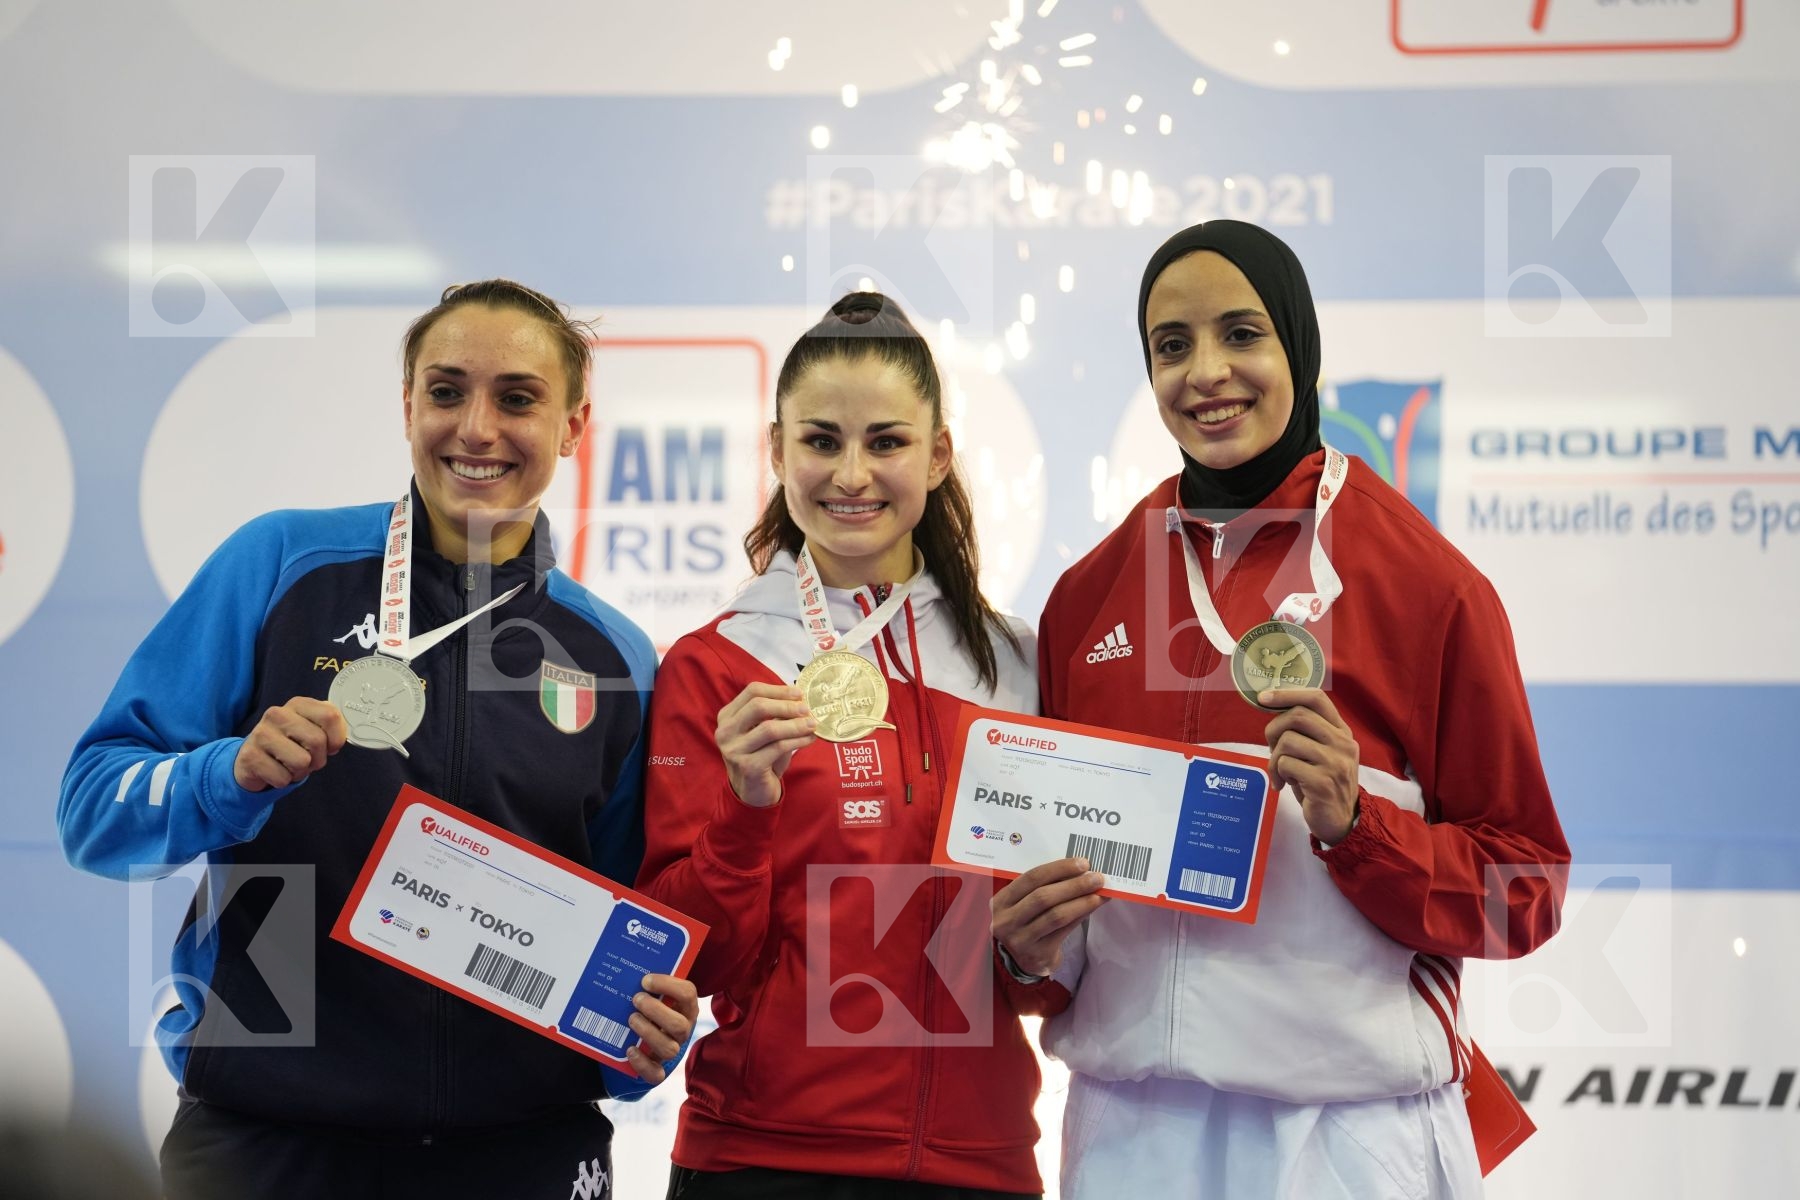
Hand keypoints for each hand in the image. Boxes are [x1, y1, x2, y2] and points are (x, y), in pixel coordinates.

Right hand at [232, 697, 348, 790]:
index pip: (330, 716)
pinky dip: (283, 780)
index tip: (331, 746)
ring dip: (300, 772)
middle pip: (317, 740)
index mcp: (298, 704)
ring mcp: (261, 734)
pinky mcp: (249, 756)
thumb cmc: (290, 744)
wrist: (253, 759)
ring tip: (289, 765)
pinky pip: (282, 778)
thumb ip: (329, 726)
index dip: (337, 738)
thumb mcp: (311, 729)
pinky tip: (274, 770)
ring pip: (301, 761)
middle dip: (318, 759)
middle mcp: (277, 714)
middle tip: (307, 760)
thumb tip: (341, 736)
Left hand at [625, 972, 698, 1082]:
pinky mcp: (658, 1069)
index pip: (688, 993)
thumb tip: (629, 966)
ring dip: (648, 1032)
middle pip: (680, 1025)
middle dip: (656, 1011)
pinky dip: (642, 1062)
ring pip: (669, 1048)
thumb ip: (650, 985)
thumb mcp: (655, 995)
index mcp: (685, 1007)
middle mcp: (682, 1030)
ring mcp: (672, 1050)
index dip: (668, 985)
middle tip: (636, 999)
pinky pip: (656, 1073)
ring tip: (631, 1019)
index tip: (646, 980)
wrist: (642, 1041)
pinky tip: (630, 1049)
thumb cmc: (649, 1009)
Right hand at [716, 683, 816, 808]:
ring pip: (770, 728)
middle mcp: (726, 732)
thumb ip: (774, 714)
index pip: (752, 691)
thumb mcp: (762, 731)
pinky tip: (809, 739)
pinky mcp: (748, 767)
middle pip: (758, 706)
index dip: (778, 690)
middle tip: (807, 709)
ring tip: (812, 724)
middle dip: (787, 705)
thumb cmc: (761, 755)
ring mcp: (734, 750)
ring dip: (796, 724)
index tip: (799, 693)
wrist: (753, 790)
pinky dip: (798, 741)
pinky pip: (778, 748)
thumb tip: (802, 699)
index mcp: (727, 716)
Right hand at [990, 857, 1106, 977]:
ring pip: (1056, 915)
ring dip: (1081, 902)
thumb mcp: (1024, 903)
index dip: (1058, 869)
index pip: (1031, 878)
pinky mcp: (1038, 953)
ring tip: (1099, 894)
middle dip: (1074, 885)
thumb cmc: (1028, 922)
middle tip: (1096, 878)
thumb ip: (1043, 887)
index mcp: (1001, 901)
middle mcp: (1006, 920)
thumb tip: (1080, 870)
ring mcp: (1021, 939)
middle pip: (1043, 897)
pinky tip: (1093, 908)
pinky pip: (1064, 931)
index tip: (1082, 863)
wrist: (1025, 960)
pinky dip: (1081, 916)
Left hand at [1260, 687, 1360, 843]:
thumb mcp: (1321, 752)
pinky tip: (1285, 784)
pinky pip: (1286, 764)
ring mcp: (1335, 763)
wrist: (1340, 820)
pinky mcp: (1323, 783)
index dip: (1287, 694)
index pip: (1317, 698)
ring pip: (1288, 741)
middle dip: (1273, 730)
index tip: (1264, 698)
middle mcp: (1343, 743)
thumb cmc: (1322, 782)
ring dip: (1274, 758)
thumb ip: (1306, 731)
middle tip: (1271, 748)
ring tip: (1281, 772)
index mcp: (1341, 731)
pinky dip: (1278, 773)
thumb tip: (1271, 707)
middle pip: (1297, 716)